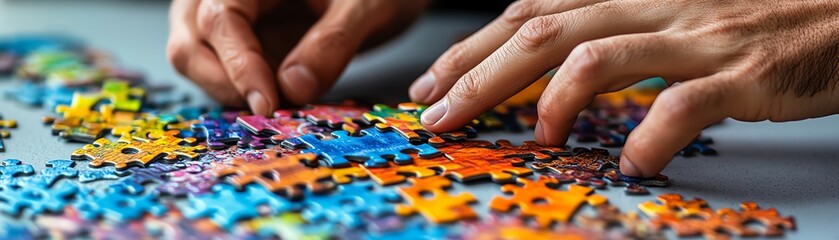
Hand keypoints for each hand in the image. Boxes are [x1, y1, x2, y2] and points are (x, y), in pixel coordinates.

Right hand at [168, 0, 426, 114]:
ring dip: (233, 94)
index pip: (220, 19)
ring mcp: (226, 21)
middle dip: (226, 86)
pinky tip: (278, 105)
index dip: (240, 66)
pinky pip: (221, 74)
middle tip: (273, 113)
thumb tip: (292, 90)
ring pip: (198, 63)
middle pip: (190, 45)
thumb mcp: (365, 7)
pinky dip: (244, 94)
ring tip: (283, 108)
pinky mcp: (237, 45)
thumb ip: (332, 43)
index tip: (268, 105)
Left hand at [411, 0, 838, 176]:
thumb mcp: (671, 12)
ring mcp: (698, 34)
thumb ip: (614, 31)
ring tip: (534, 141)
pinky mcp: (745, 71)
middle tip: (438, 117)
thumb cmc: (757, 16)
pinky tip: (634, 165)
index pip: (531, 10)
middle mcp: (655, 2)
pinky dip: (650, 137)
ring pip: (599, 57)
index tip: (432, 86)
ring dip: (550, 103)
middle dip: (479, 76)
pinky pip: (683, 103)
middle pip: (546, 30)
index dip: (473, 48)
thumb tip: (550, 70)